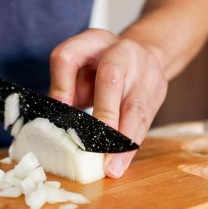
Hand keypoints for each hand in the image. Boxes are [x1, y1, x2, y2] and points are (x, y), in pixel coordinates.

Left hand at [49, 28, 167, 177]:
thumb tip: (49, 125)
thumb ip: (66, 91)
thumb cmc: (101, 67)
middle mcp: (120, 51)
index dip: (61, 85)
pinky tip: (121, 164)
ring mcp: (144, 70)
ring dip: (121, 140)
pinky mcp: (158, 91)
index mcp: (91, 41)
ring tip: (111, 167)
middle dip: (103, 113)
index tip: (57, 110)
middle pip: (110, 78)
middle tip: (92, 146)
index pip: (68, 57)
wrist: (145, 52)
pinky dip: (131, 146)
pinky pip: (145, 122)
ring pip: (134, 106)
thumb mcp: (79, 69)